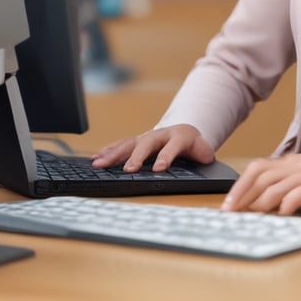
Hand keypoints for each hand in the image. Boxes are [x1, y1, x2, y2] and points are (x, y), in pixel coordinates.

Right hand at [91, 124, 214, 172]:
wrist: (185, 131)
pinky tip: (96, 158)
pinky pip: (121, 145)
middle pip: (146, 144)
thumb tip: (204, 159)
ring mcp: (146, 137)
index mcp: (178, 137)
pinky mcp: (136, 141)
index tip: (159, 169)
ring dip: (114, 154)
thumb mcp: (203, 151)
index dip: (166, 157)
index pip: (172, 147)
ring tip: (99, 164)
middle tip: (128, 169)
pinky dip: (108, 151)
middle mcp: (159, 135)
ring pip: (129, 144)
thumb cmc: (193, 145)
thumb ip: (204, 155)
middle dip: (137, 156)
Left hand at [220, 153, 300, 214]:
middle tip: (229, 211)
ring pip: (278, 184)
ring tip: (249, 216)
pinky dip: (288, 203)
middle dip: (242, 193)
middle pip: (262, 174)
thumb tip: (262, 204)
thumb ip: (290, 186)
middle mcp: (300, 163)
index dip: (240, 184)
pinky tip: (282, 214)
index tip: (227, 202)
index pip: (258, 167)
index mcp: (294, 162)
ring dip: (260, 201)